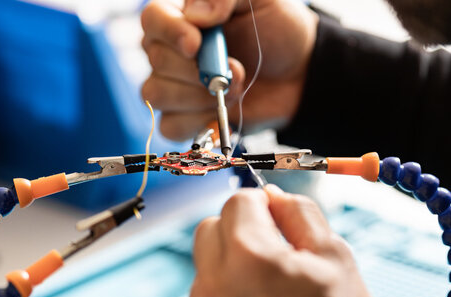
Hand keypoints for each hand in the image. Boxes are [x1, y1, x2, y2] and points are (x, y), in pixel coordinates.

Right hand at [141, 0, 317, 140]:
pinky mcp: (185, 118)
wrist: (297, 73)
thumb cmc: (276, 31)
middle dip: (200, 70)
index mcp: (182, 17)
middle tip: (237, 69)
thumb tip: (194, 14)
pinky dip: (198, 122)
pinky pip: (170, 126)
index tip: (196, 44)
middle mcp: (171, 51)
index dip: (170, 32)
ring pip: (157, 94)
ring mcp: (175, 86)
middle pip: (157, 61)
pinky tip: (221, 111)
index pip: (153, 19)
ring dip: (200, 96)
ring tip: (234, 89)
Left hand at [181, 185, 394, 296]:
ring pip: (206, 271)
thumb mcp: (335, 258)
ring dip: (230, 273)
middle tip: (270, 257)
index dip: (261, 205)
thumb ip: (299, 214)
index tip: (274, 220)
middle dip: (238, 232)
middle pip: (209, 231)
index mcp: (250, 257)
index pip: (237, 201)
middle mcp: (213, 288)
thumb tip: (271, 195)